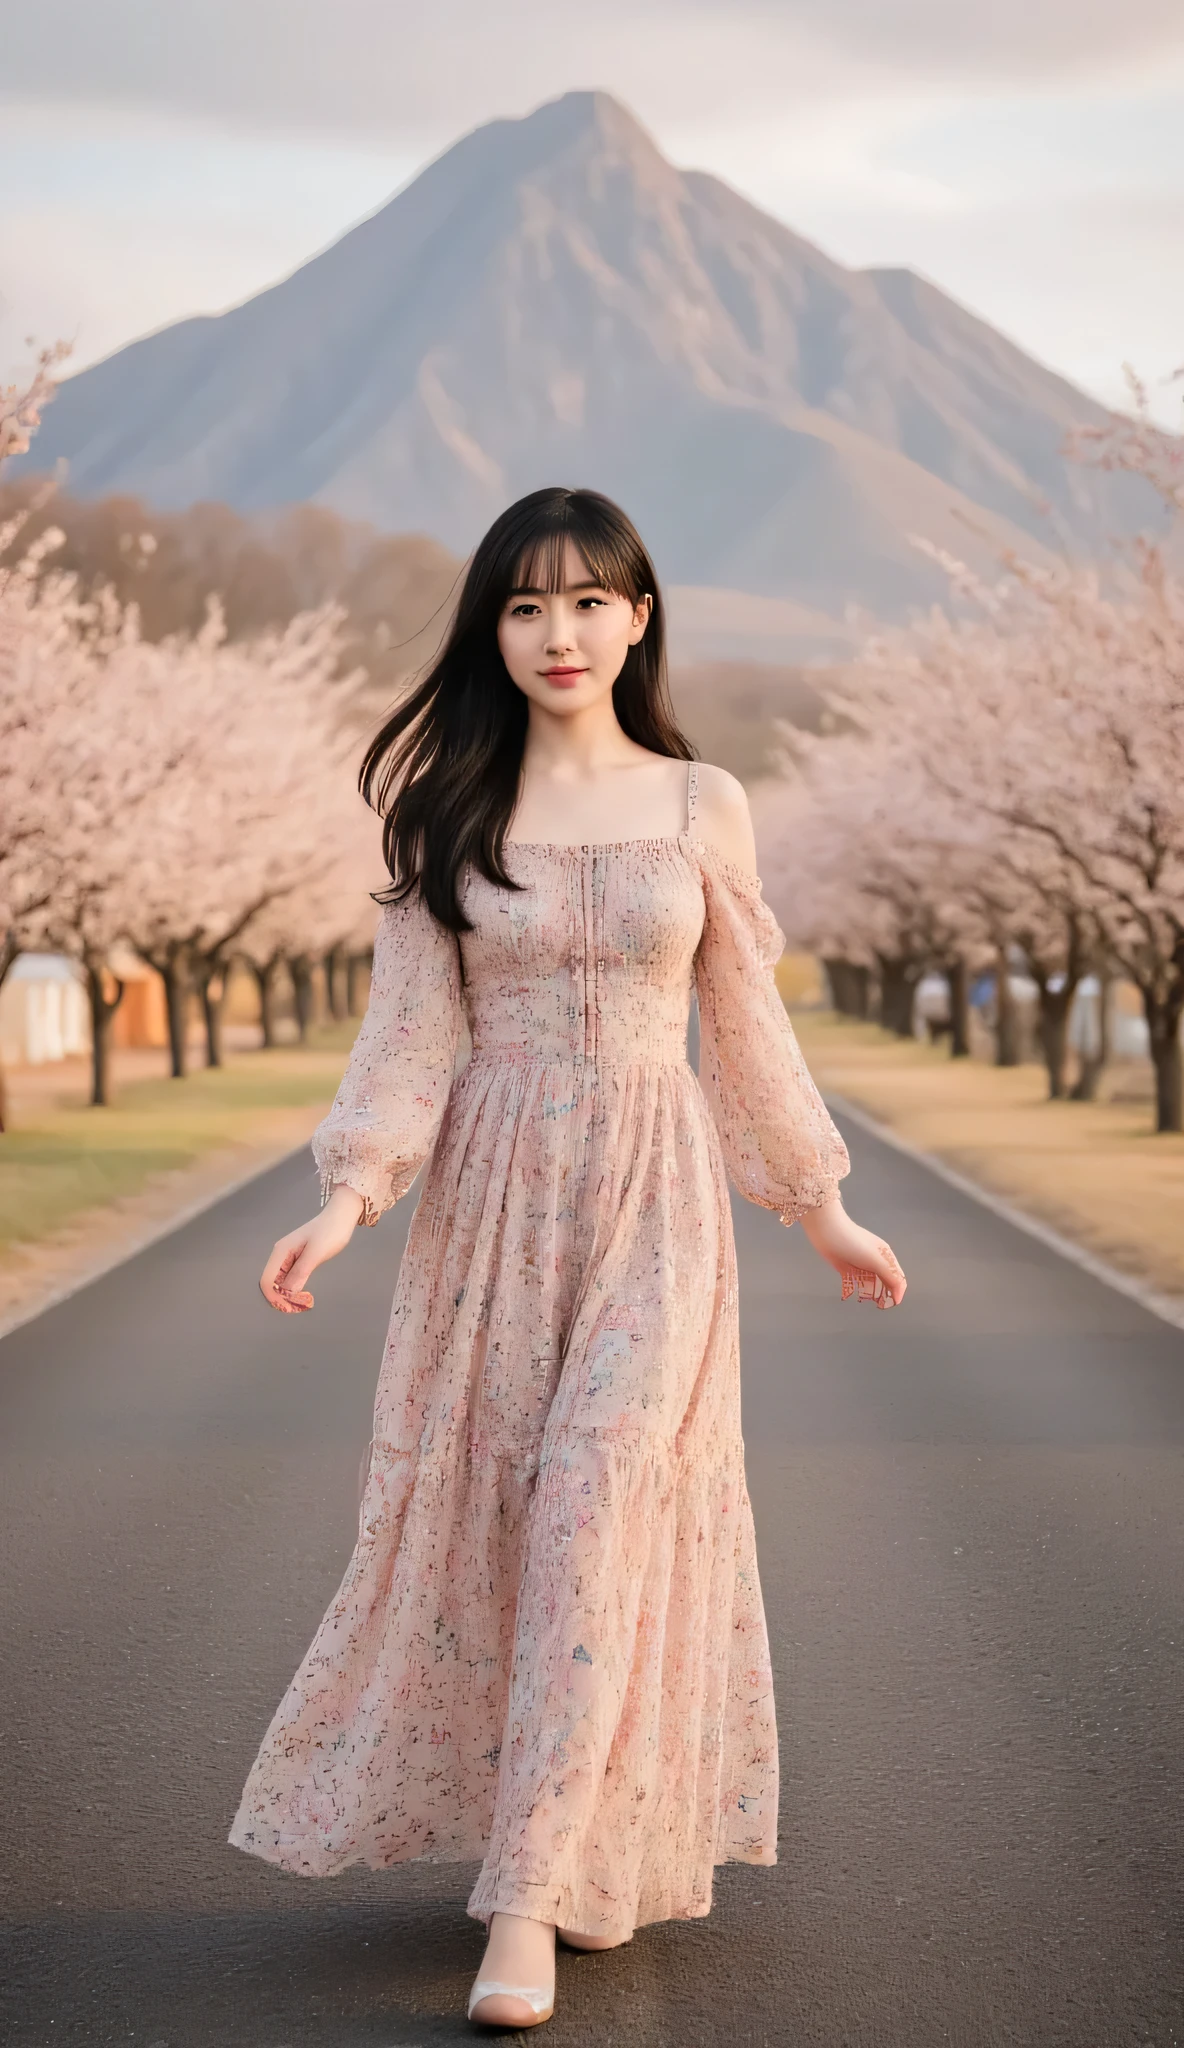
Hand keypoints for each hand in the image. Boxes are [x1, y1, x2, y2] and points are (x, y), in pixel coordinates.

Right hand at [259, 1184, 364, 1312]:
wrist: (342, 1215)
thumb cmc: (330, 1231)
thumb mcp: (316, 1253)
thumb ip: (301, 1272)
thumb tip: (287, 1293)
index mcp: (281, 1252)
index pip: (267, 1280)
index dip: (274, 1297)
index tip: (289, 1308)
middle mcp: (281, 1254)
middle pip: (272, 1282)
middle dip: (280, 1298)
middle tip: (297, 1308)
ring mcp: (289, 1256)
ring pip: (281, 1281)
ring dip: (287, 1294)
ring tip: (302, 1304)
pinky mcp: (299, 1258)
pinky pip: (291, 1277)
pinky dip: (294, 1287)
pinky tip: (303, 1294)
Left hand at [799, 1196, 906, 1309]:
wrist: (827, 1232)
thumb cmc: (854, 1244)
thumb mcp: (877, 1260)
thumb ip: (890, 1276)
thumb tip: (899, 1295)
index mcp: (886, 1257)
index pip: (898, 1279)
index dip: (897, 1293)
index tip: (890, 1305)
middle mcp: (876, 1262)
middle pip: (885, 1282)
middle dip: (884, 1295)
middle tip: (878, 1306)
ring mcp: (861, 1266)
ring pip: (871, 1284)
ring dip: (870, 1294)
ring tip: (865, 1300)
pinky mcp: (847, 1269)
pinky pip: (856, 1283)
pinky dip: (857, 1290)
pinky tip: (854, 1296)